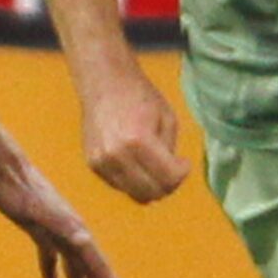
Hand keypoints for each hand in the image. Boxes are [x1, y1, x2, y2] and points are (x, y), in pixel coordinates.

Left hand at [0, 156, 133, 277]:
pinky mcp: (40, 231)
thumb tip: (85, 240)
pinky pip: (51, 260)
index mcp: (77, 233)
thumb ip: (62, 225)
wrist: (4, 170)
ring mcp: (57, 233)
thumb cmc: (21, 190)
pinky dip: (53, 277)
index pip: (99, 267)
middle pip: (90, 275)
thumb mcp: (39, 210)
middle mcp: (73, 235)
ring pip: (74, 272)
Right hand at [81, 62, 189, 202]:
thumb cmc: (140, 96)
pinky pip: (121, 186)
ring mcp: (101, 162)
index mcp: (138, 140)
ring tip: (157, 167)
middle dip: (168, 185)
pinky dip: (134, 181)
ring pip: (135, 195)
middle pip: (151, 193)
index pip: (168, 178)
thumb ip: (170, 151)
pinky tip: (138, 162)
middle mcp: (116, 155)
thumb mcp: (167, 118)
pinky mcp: (93, 165)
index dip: (182, 174)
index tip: (185, 163)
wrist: (104, 82)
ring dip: (151, 186)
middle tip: (174, 171)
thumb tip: (172, 177)